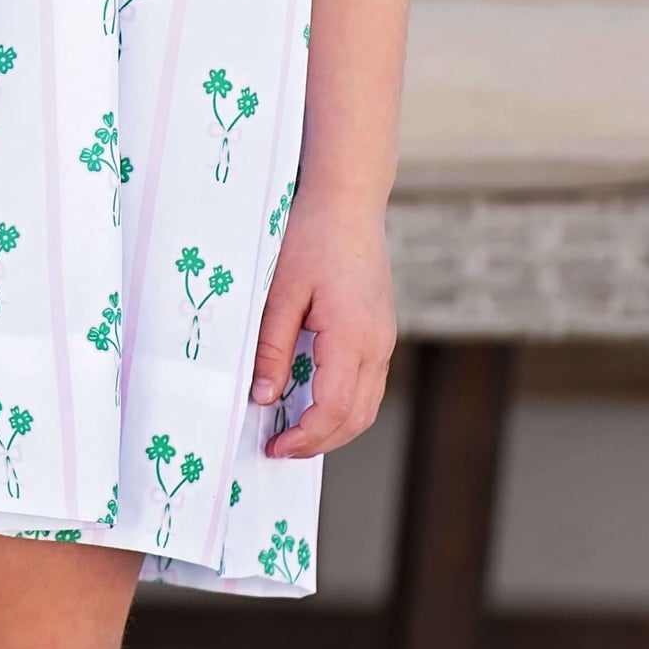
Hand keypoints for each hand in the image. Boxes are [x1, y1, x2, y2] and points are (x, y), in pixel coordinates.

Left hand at [250, 188, 396, 460]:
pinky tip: (314, 399)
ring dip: (334, 427)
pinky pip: (369, 383)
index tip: (273, 447)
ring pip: (367, 405)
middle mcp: (377, 344)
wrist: (348, 201)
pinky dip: (345, 404)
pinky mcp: (382, 330)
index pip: (333, 410)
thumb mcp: (280, 291)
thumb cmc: (311, 237)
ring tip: (294, 430)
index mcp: (352, 336)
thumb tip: (263, 398)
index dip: (303, 437)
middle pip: (356, 418)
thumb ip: (272, 348)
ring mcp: (384, 338)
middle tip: (279, 447)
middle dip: (319, 442)